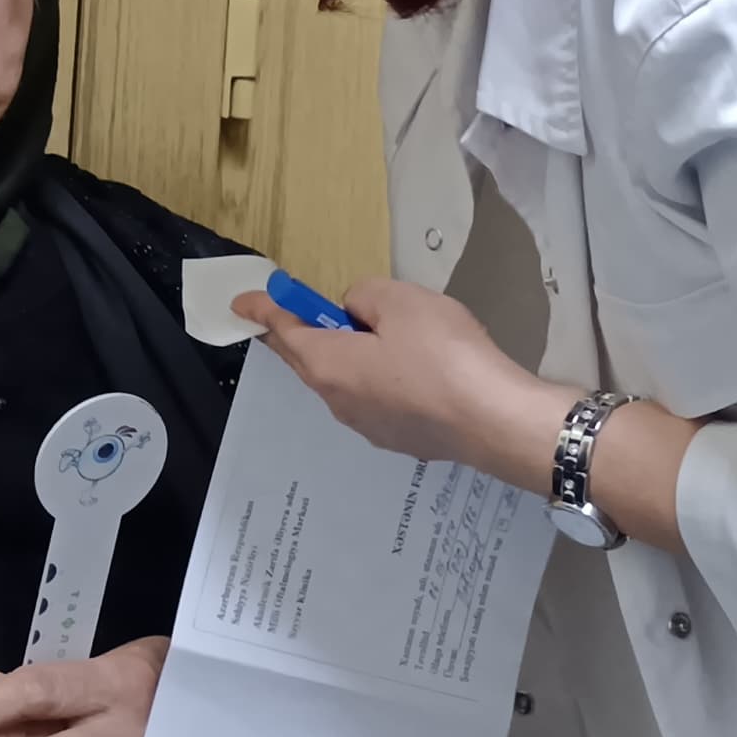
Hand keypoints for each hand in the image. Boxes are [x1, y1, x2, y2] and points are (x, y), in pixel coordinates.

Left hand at [239, 279, 572, 487]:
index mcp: (329, 366)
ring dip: (347, 356)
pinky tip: (412, 370)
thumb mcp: (401, 301)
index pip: (285, 331)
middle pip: (310, 360)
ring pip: (345, 382)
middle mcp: (340, 402)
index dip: (265, 310)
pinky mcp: (402, 439)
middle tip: (302, 311)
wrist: (494, 419)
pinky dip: (379, 378)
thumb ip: (365, 297)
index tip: (242, 302)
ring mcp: (371, 427)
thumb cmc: (443, 354)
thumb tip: (356, 313)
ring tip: (376, 336)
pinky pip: (377, 399)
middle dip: (303, 333)